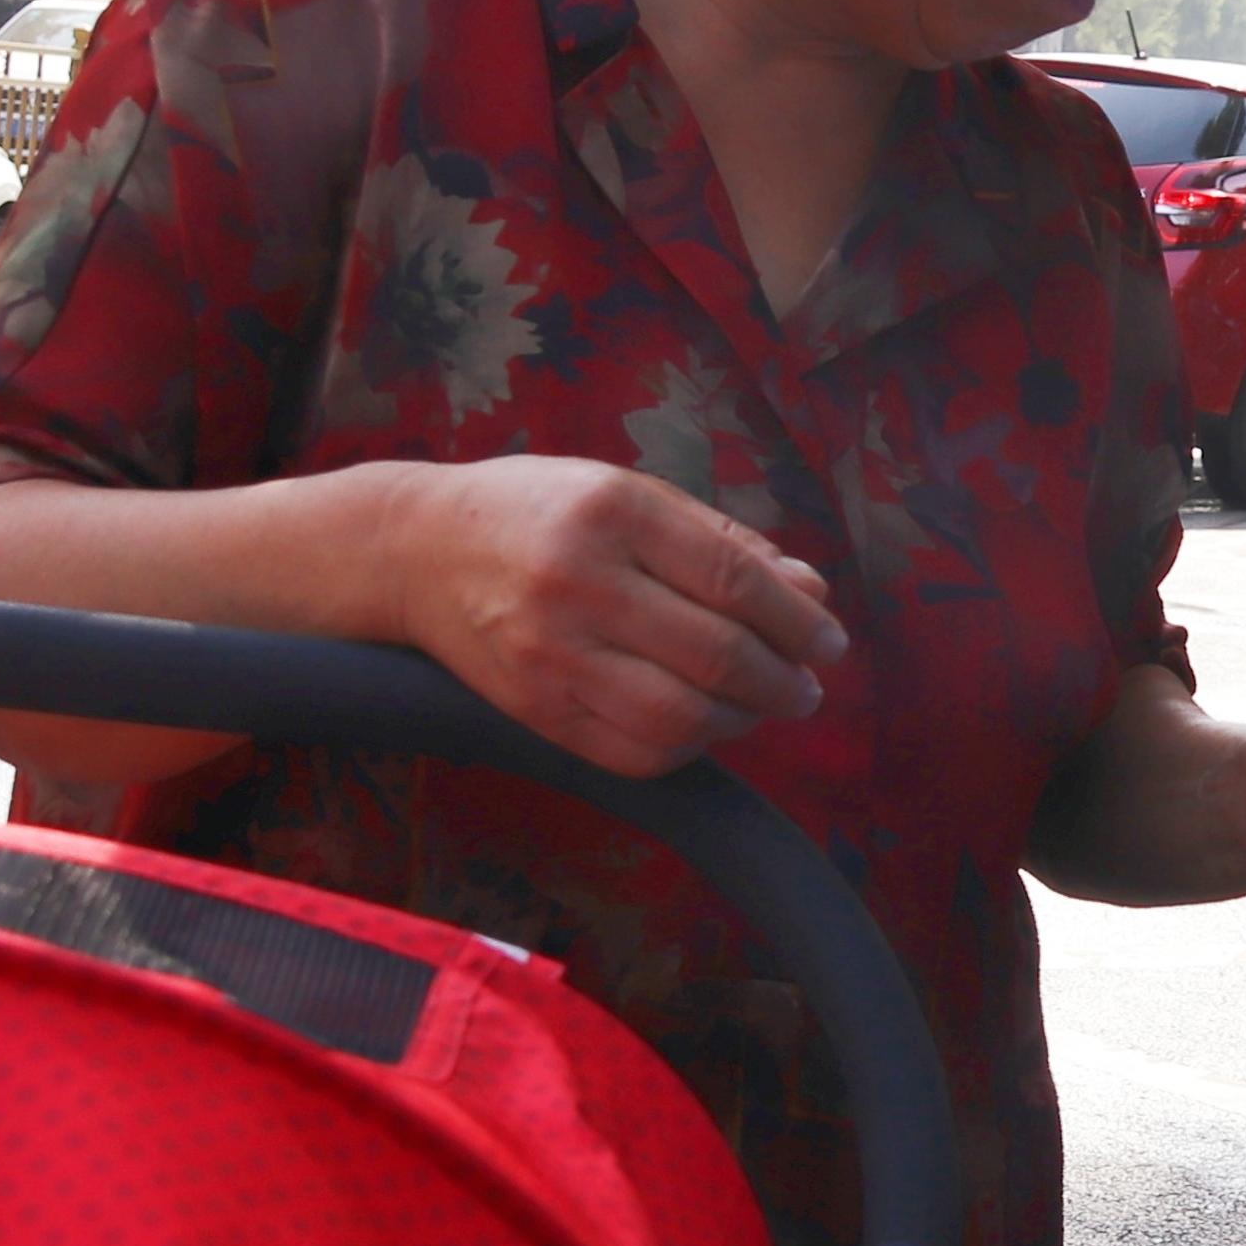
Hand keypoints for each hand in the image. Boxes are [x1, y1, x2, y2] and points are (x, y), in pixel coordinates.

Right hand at [402, 456, 846, 778]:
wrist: (415, 551)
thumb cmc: (539, 511)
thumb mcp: (629, 494)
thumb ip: (721, 543)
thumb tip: (810, 594)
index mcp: (614, 513)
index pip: (734, 579)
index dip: (797, 620)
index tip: (830, 640)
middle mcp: (580, 583)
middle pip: (715, 654)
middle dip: (783, 679)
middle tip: (808, 686)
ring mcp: (551, 653)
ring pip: (679, 717)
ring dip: (741, 721)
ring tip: (761, 706)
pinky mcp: (532, 709)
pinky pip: (632, 751)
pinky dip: (686, 747)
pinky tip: (704, 724)